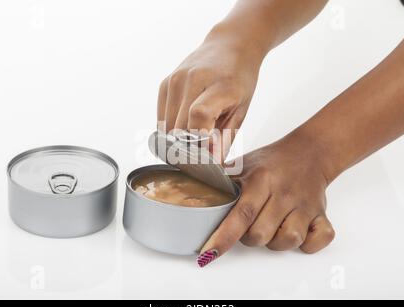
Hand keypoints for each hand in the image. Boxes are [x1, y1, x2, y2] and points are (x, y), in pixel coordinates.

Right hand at [157, 24, 265, 155]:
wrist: (229, 45)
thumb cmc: (239, 78)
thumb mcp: (242, 109)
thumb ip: (226, 138)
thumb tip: (212, 163)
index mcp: (218, 85)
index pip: (199, 115)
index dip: (200, 139)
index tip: (207, 153)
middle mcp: (192, 79)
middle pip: (180, 127)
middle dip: (189, 147)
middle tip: (202, 152)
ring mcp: (175, 80)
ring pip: (167, 127)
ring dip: (179, 140)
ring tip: (195, 138)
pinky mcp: (164, 83)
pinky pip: (162, 119)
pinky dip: (171, 129)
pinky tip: (186, 126)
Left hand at [197, 131, 335, 266]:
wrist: (309, 152)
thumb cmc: (271, 162)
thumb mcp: (242, 165)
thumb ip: (217, 178)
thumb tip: (187, 183)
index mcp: (261, 180)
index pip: (241, 214)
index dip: (223, 236)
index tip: (208, 253)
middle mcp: (283, 194)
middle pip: (260, 235)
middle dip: (248, 237)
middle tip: (249, 224)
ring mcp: (305, 205)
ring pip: (288, 241)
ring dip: (275, 241)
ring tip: (271, 226)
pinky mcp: (322, 214)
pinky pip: (318, 240)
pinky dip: (307, 243)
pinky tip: (296, 230)